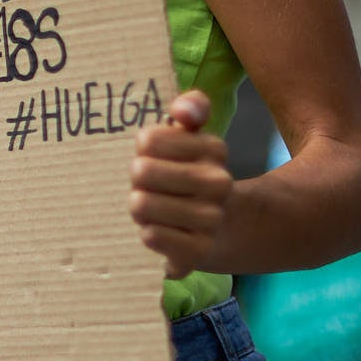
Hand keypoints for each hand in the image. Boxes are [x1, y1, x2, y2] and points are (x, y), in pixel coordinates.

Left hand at [129, 91, 230, 280]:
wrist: (223, 229)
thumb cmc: (188, 174)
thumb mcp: (191, 138)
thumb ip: (191, 109)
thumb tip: (184, 110)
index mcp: (214, 149)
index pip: (148, 139)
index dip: (142, 150)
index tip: (155, 157)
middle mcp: (218, 182)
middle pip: (141, 171)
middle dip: (137, 181)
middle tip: (150, 187)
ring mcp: (211, 219)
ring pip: (142, 205)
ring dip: (140, 208)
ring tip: (155, 209)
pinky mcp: (199, 252)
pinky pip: (152, 236)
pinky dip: (149, 233)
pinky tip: (162, 231)